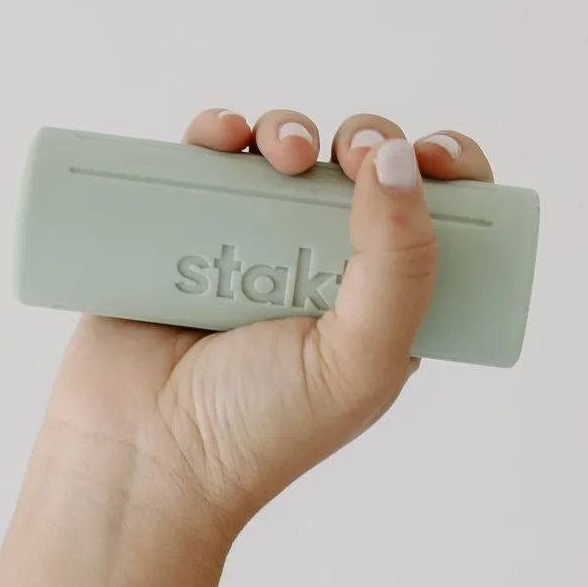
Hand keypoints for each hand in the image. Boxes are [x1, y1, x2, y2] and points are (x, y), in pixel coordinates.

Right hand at [38, 106, 494, 544]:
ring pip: (279, 152)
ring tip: (282, 153)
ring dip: (290, 128)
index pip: (434, 218)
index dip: (445, 171)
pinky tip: (222, 135)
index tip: (434, 154)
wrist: (142, 458)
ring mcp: (243, 244)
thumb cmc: (259, 429)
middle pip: (358, 167)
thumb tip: (398, 157)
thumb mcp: (361, 359)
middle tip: (354, 152)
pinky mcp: (173, 231)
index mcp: (379, 302)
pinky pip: (200, 159)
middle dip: (366, 138)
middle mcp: (315, 266)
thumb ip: (399, 266)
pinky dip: (215, 131)